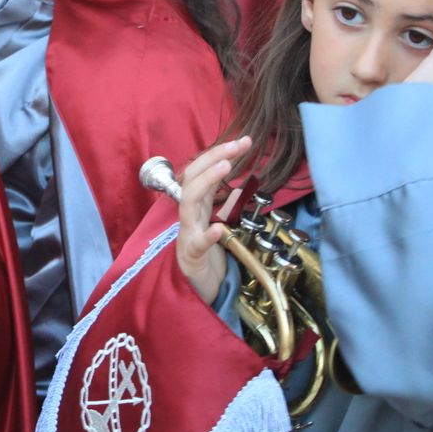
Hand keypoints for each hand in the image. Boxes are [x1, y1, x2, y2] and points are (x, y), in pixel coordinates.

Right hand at [174, 137, 251, 304]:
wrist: (197, 290)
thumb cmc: (207, 257)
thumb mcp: (218, 224)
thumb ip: (224, 205)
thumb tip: (239, 185)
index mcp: (197, 207)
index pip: (202, 172)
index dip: (219, 154)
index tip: (244, 141)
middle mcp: (189, 216)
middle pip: (192, 179)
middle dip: (213, 158)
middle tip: (238, 144)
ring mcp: (187, 235)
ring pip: (189, 203)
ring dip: (207, 182)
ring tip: (226, 166)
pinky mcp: (191, 257)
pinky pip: (197, 244)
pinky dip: (208, 235)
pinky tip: (219, 229)